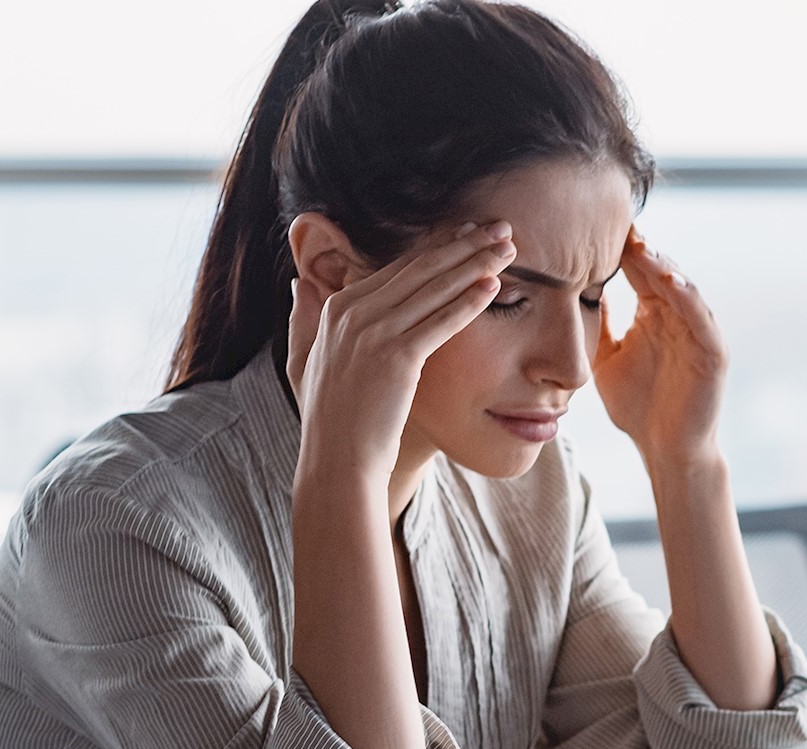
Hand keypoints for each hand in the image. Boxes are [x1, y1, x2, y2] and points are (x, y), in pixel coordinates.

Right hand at [286, 219, 515, 477]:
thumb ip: (302, 319)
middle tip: (499, 227)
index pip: (397, 266)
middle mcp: (353, 312)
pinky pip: (441, 321)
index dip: (437, 246)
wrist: (337, 462)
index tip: (466, 232)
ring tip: (508, 247)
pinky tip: (495, 285)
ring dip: (476, 263)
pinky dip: (470, 301)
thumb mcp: (302, 362)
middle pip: (420, 267)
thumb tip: (298, 284)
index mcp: (336, 307)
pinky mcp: (396, 357)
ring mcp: (373, 333)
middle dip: (464, 243)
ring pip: (435, 287)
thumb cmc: (328, 421)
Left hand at [592, 226, 727, 471]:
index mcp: (654, 315)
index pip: (637, 273)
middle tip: (618, 224)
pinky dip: (688, 297)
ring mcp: (698, 332)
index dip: (620, 250)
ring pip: (681, 288)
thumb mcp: (606, 358)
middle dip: (640, 249)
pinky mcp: (713, 352)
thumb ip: (597, 325)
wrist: (665, 450)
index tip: (593, 225)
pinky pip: (701, 317)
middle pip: (659, 272)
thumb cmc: (638, 408)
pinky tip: (671, 281)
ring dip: (663, 265)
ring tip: (643, 246)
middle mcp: (677, 317)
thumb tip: (571, 290)